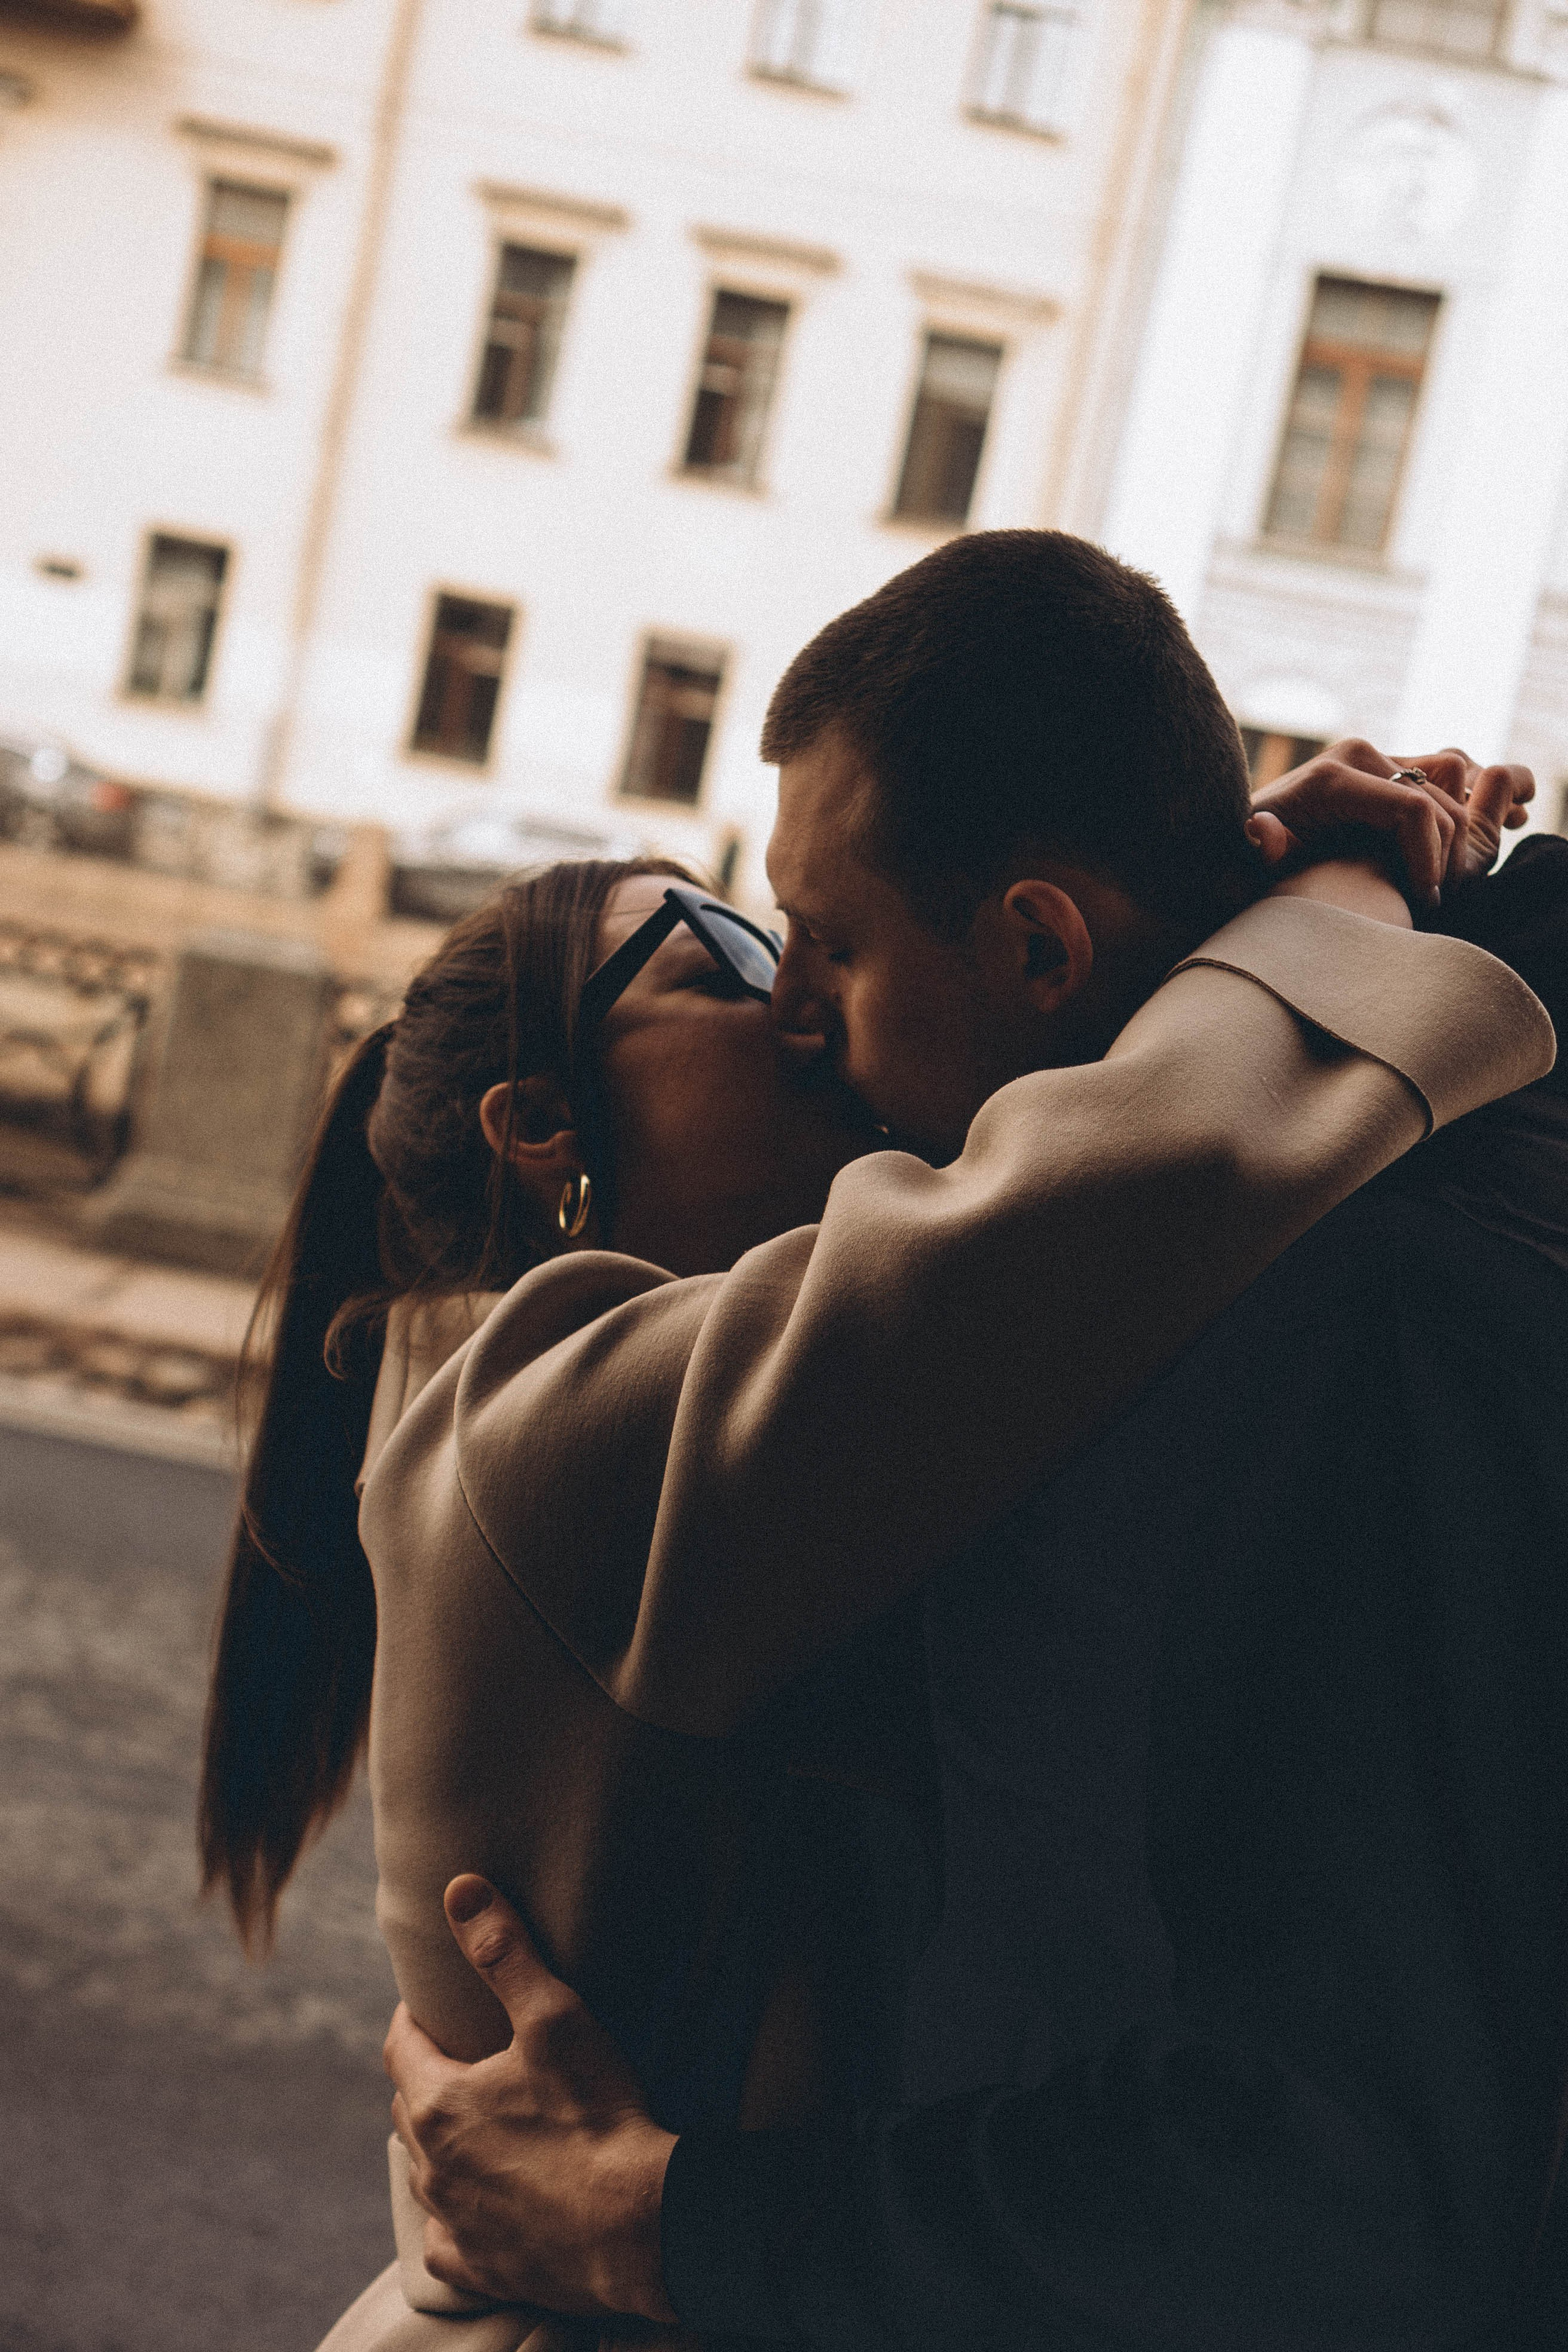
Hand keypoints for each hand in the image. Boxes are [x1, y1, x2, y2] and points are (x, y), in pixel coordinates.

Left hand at [384, 1875, 677, 2322]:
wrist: (637, 2228)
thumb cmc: (596, 2119)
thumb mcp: (555, 2018)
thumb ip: (505, 1952)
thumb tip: (461, 1891)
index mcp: (440, 2105)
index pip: (402, 2047)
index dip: (413, 2019)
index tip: (428, 2005)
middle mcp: (433, 2168)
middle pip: (411, 2109)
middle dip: (427, 2078)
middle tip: (458, 2057)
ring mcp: (455, 2223)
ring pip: (425, 2174)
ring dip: (440, 2147)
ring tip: (471, 2125)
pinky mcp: (481, 2267)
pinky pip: (447, 2241)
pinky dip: (455, 2219)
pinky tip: (476, 2209)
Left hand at [1247, 739, 1533, 902]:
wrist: (1236, 837)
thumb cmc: (1243, 861)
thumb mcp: (1245, 863)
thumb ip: (1259, 847)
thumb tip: (1263, 829)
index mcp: (1333, 777)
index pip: (1414, 810)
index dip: (1429, 860)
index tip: (1425, 902)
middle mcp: (1356, 756)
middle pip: (1438, 803)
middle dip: (1445, 858)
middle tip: (1431, 905)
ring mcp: (1373, 758)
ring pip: (1447, 795)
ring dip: (1454, 843)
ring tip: (1436, 891)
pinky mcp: (1385, 767)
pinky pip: (1441, 786)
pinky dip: (1458, 817)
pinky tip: (1460, 855)